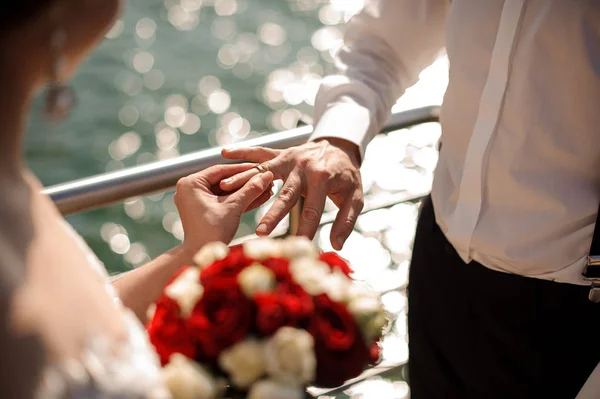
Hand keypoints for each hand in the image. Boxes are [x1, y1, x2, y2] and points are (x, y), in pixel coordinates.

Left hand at [174, 164, 273, 253]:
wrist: (201, 257)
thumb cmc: (212, 232)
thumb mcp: (234, 207)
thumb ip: (250, 189)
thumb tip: (267, 174)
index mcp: (190, 183)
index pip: (221, 170)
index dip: (244, 169)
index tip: (261, 167)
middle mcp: (190, 189)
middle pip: (224, 180)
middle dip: (246, 181)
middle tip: (265, 177)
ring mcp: (196, 200)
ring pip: (226, 191)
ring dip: (245, 191)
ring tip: (266, 187)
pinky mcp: (203, 210)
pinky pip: (223, 201)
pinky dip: (239, 200)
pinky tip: (258, 197)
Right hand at [221, 138, 362, 249]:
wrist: (341, 146)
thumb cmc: (346, 176)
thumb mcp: (355, 197)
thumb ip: (346, 221)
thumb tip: (336, 245)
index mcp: (323, 178)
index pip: (313, 210)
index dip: (306, 230)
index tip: (299, 247)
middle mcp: (304, 167)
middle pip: (286, 194)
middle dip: (273, 214)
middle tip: (261, 233)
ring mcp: (290, 158)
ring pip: (266, 171)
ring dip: (246, 179)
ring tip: (226, 189)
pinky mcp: (281, 154)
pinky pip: (260, 152)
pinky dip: (243, 151)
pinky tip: (225, 153)